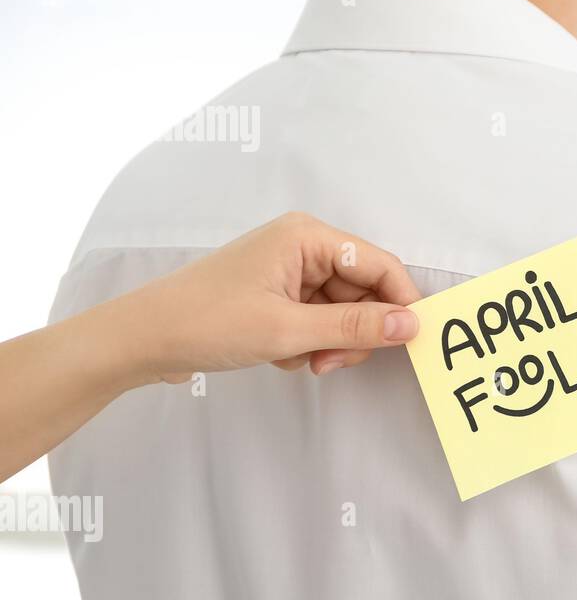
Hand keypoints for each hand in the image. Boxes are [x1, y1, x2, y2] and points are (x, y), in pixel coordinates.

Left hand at [122, 212, 421, 382]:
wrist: (141, 340)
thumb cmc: (208, 323)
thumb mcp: (289, 331)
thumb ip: (355, 326)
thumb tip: (411, 326)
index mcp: (308, 236)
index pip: (380, 265)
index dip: (401, 303)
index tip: (411, 343)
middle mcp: (303, 245)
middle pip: (364, 290)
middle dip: (356, 331)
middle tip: (331, 362)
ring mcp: (290, 271)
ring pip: (343, 310)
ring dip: (332, 342)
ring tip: (302, 361)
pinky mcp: (278, 295)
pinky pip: (319, 319)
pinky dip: (310, 343)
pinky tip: (283, 355)